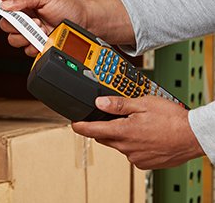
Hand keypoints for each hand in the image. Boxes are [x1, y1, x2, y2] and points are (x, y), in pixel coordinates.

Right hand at [0, 0, 87, 55]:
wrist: (86, 22)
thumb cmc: (69, 6)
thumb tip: (5, 4)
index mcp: (25, 6)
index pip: (6, 12)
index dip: (9, 14)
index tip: (17, 14)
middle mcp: (27, 21)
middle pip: (7, 28)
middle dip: (20, 26)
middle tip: (36, 22)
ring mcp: (32, 35)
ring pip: (15, 41)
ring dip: (28, 36)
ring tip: (43, 30)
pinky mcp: (39, 46)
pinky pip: (27, 51)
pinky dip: (34, 47)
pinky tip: (44, 40)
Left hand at [72, 96, 204, 168]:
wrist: (193, 136)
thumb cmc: (171, 119)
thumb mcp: (143, 103)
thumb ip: (118, 104)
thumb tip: (98, 103)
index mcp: (124, 131)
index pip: (93, 131)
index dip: (80, 127)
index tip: (73, 124)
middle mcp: (127, 147)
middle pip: (104, 137)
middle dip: (102, 127)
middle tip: (109, 116)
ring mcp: (136, 157)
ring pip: (118, 144)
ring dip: (120, 135)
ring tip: (135, 123)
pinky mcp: (145, 163)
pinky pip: (131, 152)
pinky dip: (132, 143)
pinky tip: (143, 134)